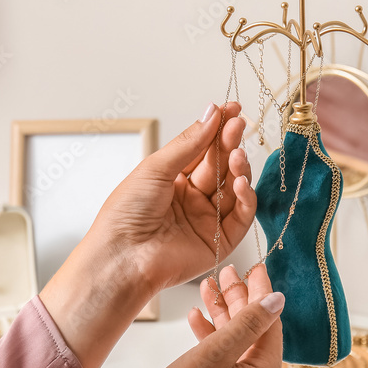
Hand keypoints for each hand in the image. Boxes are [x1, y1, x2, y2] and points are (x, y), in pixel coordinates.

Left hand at [90, 101, 256, 296]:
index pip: (202, 149)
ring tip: (238, 154)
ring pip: (234, 188)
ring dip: (239, 169)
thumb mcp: (155, 168)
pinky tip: (240, 182)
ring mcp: (207, 219)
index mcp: (172, 180)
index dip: (217, 129)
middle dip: (230, 144)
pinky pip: (241, 216)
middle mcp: (192, 199)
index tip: (232, 109)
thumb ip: (189, 143)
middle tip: (238, 125)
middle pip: (220, 166)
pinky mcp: (220, 242)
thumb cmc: (125, 214)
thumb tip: (211, 112)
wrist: (121, 258)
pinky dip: (246, 198)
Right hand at [108, 264, 284, 367]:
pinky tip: (197, 321)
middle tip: (225, 273)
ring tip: (207, 290)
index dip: (259, 292)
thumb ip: (247, 323)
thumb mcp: (214, 354)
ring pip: (240, 347)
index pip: (270, 324)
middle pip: (255, 334)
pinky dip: (215, 342)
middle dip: (237, 302)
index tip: (253, 268)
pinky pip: (229, 364)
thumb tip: (277, 299)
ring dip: (223, 318)